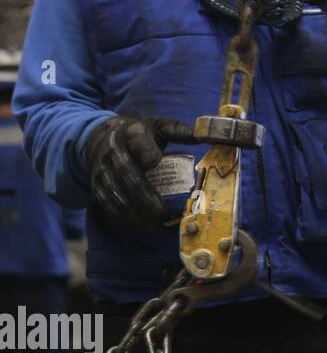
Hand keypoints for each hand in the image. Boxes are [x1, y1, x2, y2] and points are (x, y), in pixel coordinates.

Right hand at [85, 115, 196, 233]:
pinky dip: (119, 216)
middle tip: (160, 211)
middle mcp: (113, 150)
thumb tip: (204, 135)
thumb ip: (178, 131)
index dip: (147, 152)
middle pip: (126, 173)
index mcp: (132, 133)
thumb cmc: (137, 134)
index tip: (155, 162)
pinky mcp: (96, 183)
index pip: (139, 142)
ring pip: (114, 191)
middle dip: (142, 194)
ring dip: (131, 210)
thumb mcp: (157, 126)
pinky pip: (105, 202)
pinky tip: (135, 226)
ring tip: (150, 224)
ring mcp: (102, 168)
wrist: (97, 137)